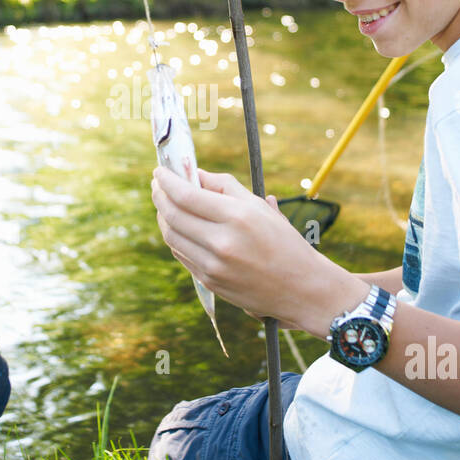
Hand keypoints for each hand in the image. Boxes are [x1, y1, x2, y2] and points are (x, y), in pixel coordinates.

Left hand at [151, 165, 363, 337]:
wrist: (301, 288)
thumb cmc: (283, 242)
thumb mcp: (259, 207)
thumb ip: (225, 187)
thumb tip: (194, 175)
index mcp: (237, 218)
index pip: (186, 195)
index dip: (167, 181)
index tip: (159, 171)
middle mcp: (222, 243)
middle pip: (173, 215)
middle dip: (159, 196)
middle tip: (158, 184)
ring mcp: (213, 266)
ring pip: (172, 236)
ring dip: (162, 216)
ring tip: (165, 203)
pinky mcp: (209, 281)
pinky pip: (181, 254)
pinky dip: (174, 236)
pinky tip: (178, 226)